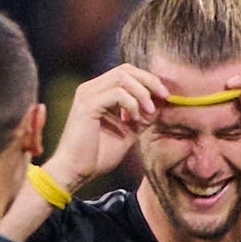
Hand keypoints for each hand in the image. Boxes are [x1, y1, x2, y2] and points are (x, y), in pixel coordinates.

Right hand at [48, 59, 169, 191]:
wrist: (75, 171)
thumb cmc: (97, 155)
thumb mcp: (128, 132)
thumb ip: (142, 116)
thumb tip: (161, 103)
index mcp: (98, 92)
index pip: (126, 72)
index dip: (148, 79)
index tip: (164, 96)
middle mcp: (90, 88)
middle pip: (125, 70)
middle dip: (149, 81)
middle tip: (164, 96)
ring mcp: (87, 95)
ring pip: (122, 78)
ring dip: (142, 93)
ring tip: (148, 113)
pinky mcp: (87, 105)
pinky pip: (117, 94)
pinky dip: (131, 104)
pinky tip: (134, 120)